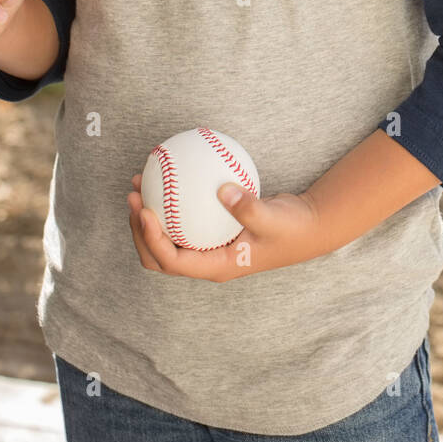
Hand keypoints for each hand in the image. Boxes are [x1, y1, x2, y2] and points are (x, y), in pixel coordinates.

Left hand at [127, 175, 323, 281]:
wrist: (308, 227)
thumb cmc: (291, 228)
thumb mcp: (273, 218)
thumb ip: (248, 207)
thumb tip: (221, 189)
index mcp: (216, 266)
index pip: (172, 262)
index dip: (152, 239)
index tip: (144, 210)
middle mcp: (207, 260)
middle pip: (159, 255)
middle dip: (139, 229)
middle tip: (134, 196)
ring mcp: (208, 247)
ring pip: (166, 238)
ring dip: (148, 215)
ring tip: (140, 183)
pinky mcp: (211, 231)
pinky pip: (182, 219)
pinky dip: (170, 202)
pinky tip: (168, 175)